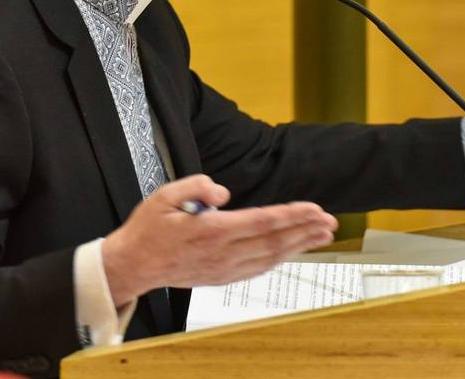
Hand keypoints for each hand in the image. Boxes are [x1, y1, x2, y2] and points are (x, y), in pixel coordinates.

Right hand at [101, 174, 337, 305]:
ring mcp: (224, 269)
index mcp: (212, 231)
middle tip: (331, 221)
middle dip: (306, 230)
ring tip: (322, 235)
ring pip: (271, 257)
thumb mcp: (164, 196)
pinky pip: (259, 269)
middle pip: (275, 241)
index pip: (263, 221)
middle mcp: (223, 253)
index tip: (315, 208)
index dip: (293, 215)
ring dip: (300, 245)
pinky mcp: (222, 277)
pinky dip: (280, 259)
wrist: (133, 265)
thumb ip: (196, 187)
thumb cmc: (149, 229)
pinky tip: (293, 251)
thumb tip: (223, 192)